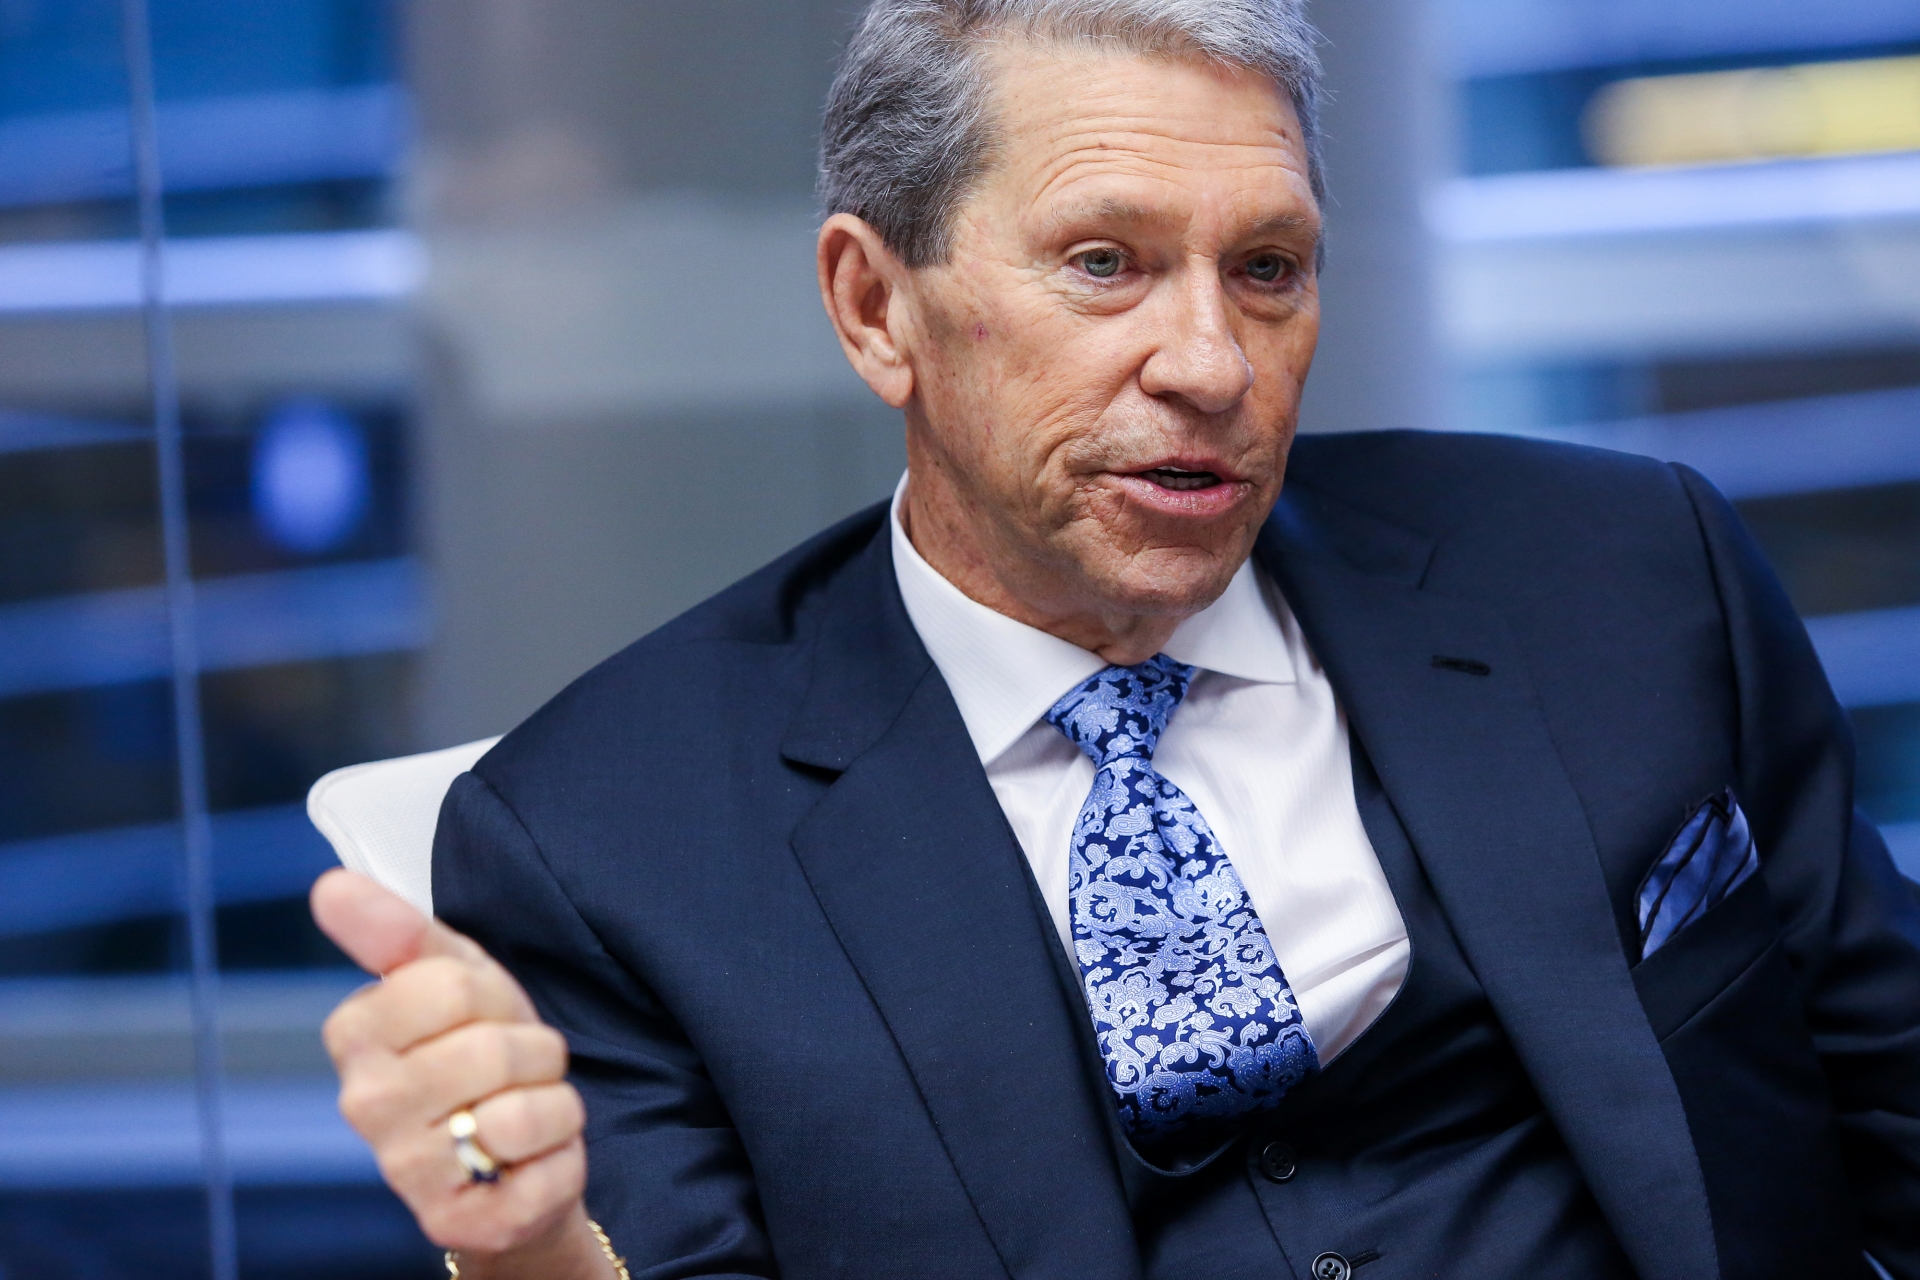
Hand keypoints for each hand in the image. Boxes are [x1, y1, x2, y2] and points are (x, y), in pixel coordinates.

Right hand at [312, 869, 613, 1277]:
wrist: (509, 1159)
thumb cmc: (477, 1057)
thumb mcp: (453, 977)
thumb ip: (396, 931)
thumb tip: (331, 885)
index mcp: (355, 1035)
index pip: (451, 985)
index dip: (493, 996)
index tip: (481, 1016)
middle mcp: (365, 1106)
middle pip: (493, 1049)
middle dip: (532, 1051)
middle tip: (513, 1069)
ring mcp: (407, 1173)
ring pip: (523, 1113)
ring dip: (552, 1104)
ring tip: (523, 1111)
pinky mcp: (458, 1224)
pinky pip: (549, 1170)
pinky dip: (562, 1157)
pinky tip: (530, 1160)